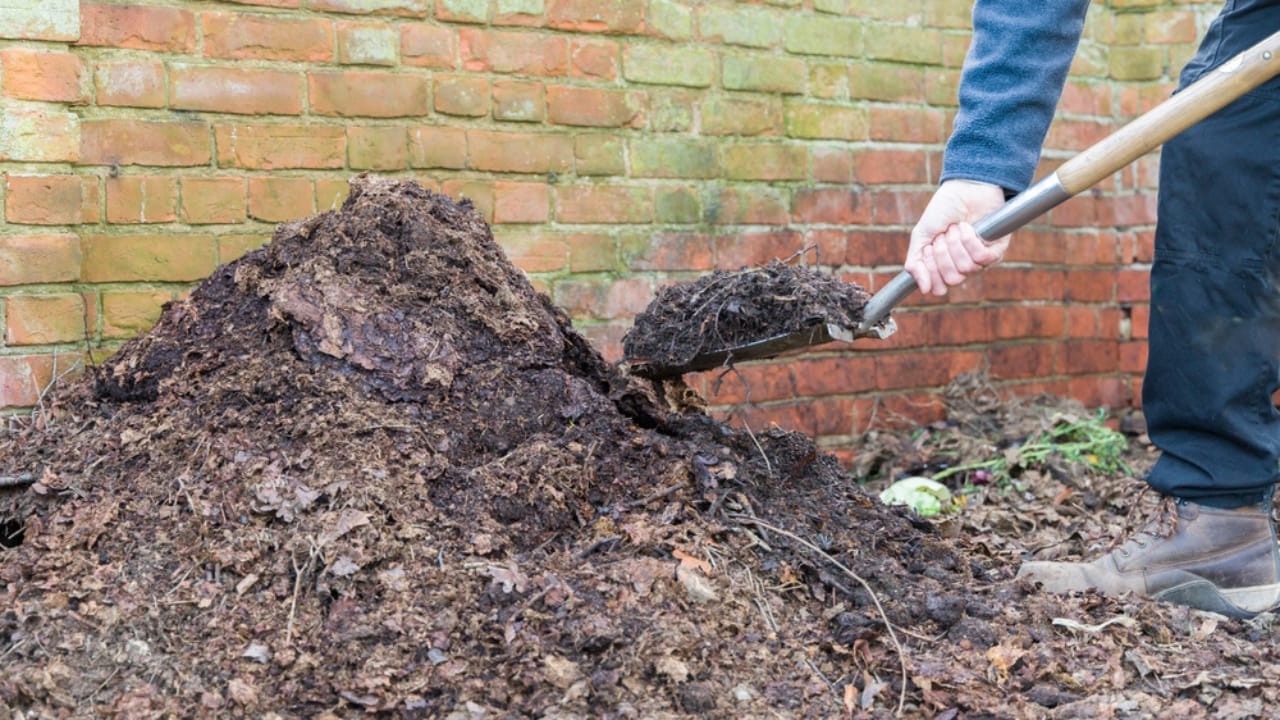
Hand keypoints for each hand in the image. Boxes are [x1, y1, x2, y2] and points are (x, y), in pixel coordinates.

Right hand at [905, 179, 1008, 295]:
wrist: (964, 188)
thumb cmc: (943, 210)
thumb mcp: (921, 236)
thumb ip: (915, 263)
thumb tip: (923, 290)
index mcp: (945, 267)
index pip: (938, 287)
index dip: (931, 269)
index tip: (929, 248)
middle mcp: (963, 267)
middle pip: (952, 279)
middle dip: (943, 253)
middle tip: (944, 234)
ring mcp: (981, 260)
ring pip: (966, 268)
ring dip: (956, 242)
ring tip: (957, 227)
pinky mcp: (997, 249)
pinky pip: (982, 257)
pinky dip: (970, 239)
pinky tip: (969, 227)